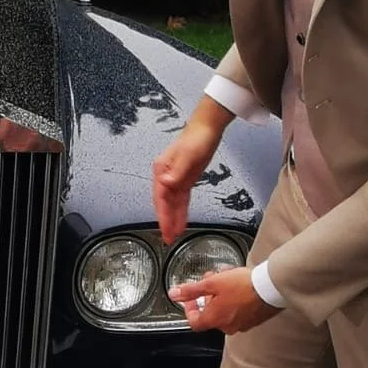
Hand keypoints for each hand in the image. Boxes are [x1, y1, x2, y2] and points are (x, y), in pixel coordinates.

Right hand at [153, 109, 227, 244]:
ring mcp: (174, 179)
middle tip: (167, 238)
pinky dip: (180, 212)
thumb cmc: (197, 139)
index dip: (162, 215)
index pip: (161, 197)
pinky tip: (181, 222)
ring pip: (172, 204)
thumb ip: (177, 171)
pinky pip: (181, 200)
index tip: (165, 229)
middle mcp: (165, 176)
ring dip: (173, 219)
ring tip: (173, 236)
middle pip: (164, 203)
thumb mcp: (188, 155)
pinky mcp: (184, 180)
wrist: (206, 129)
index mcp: (162, 170)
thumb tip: (165, 183)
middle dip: (165, 221)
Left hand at [170, 266, 279, 335]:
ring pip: (226, 311)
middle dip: (208, 297)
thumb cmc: (243, 286)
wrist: (270, 287)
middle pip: (211, 315)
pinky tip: (241, 287)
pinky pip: (240, 311)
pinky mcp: (254, 320)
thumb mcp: (211, 283)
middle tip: (211, 283)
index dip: (189, 310)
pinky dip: (236, 301)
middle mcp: (227, 326)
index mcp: (214, 319)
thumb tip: (174, 294)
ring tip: (227, 280)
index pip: (194, 322)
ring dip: (222, 297)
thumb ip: (191, 290)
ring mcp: (242, 324)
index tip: (191, 298)